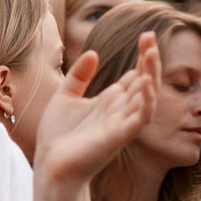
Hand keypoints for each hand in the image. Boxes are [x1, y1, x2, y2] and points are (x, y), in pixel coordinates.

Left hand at [33, 41, 156, 188]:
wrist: (49, 165)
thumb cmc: (58, 135)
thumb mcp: (65, 97)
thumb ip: (79, 76)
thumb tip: (93, 52)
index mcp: (110, 102)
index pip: (134, 76)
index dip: (142, 57)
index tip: (146, 35)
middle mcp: (120, 112)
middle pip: (143, 83)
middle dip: (149, 61)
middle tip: (151, 37)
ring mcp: (121, 125)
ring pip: (146, 98)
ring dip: (150, 77)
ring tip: (151, 54)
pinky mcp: (117, 138)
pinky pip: (138, 119)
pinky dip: (144, 102)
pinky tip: (143, 83)